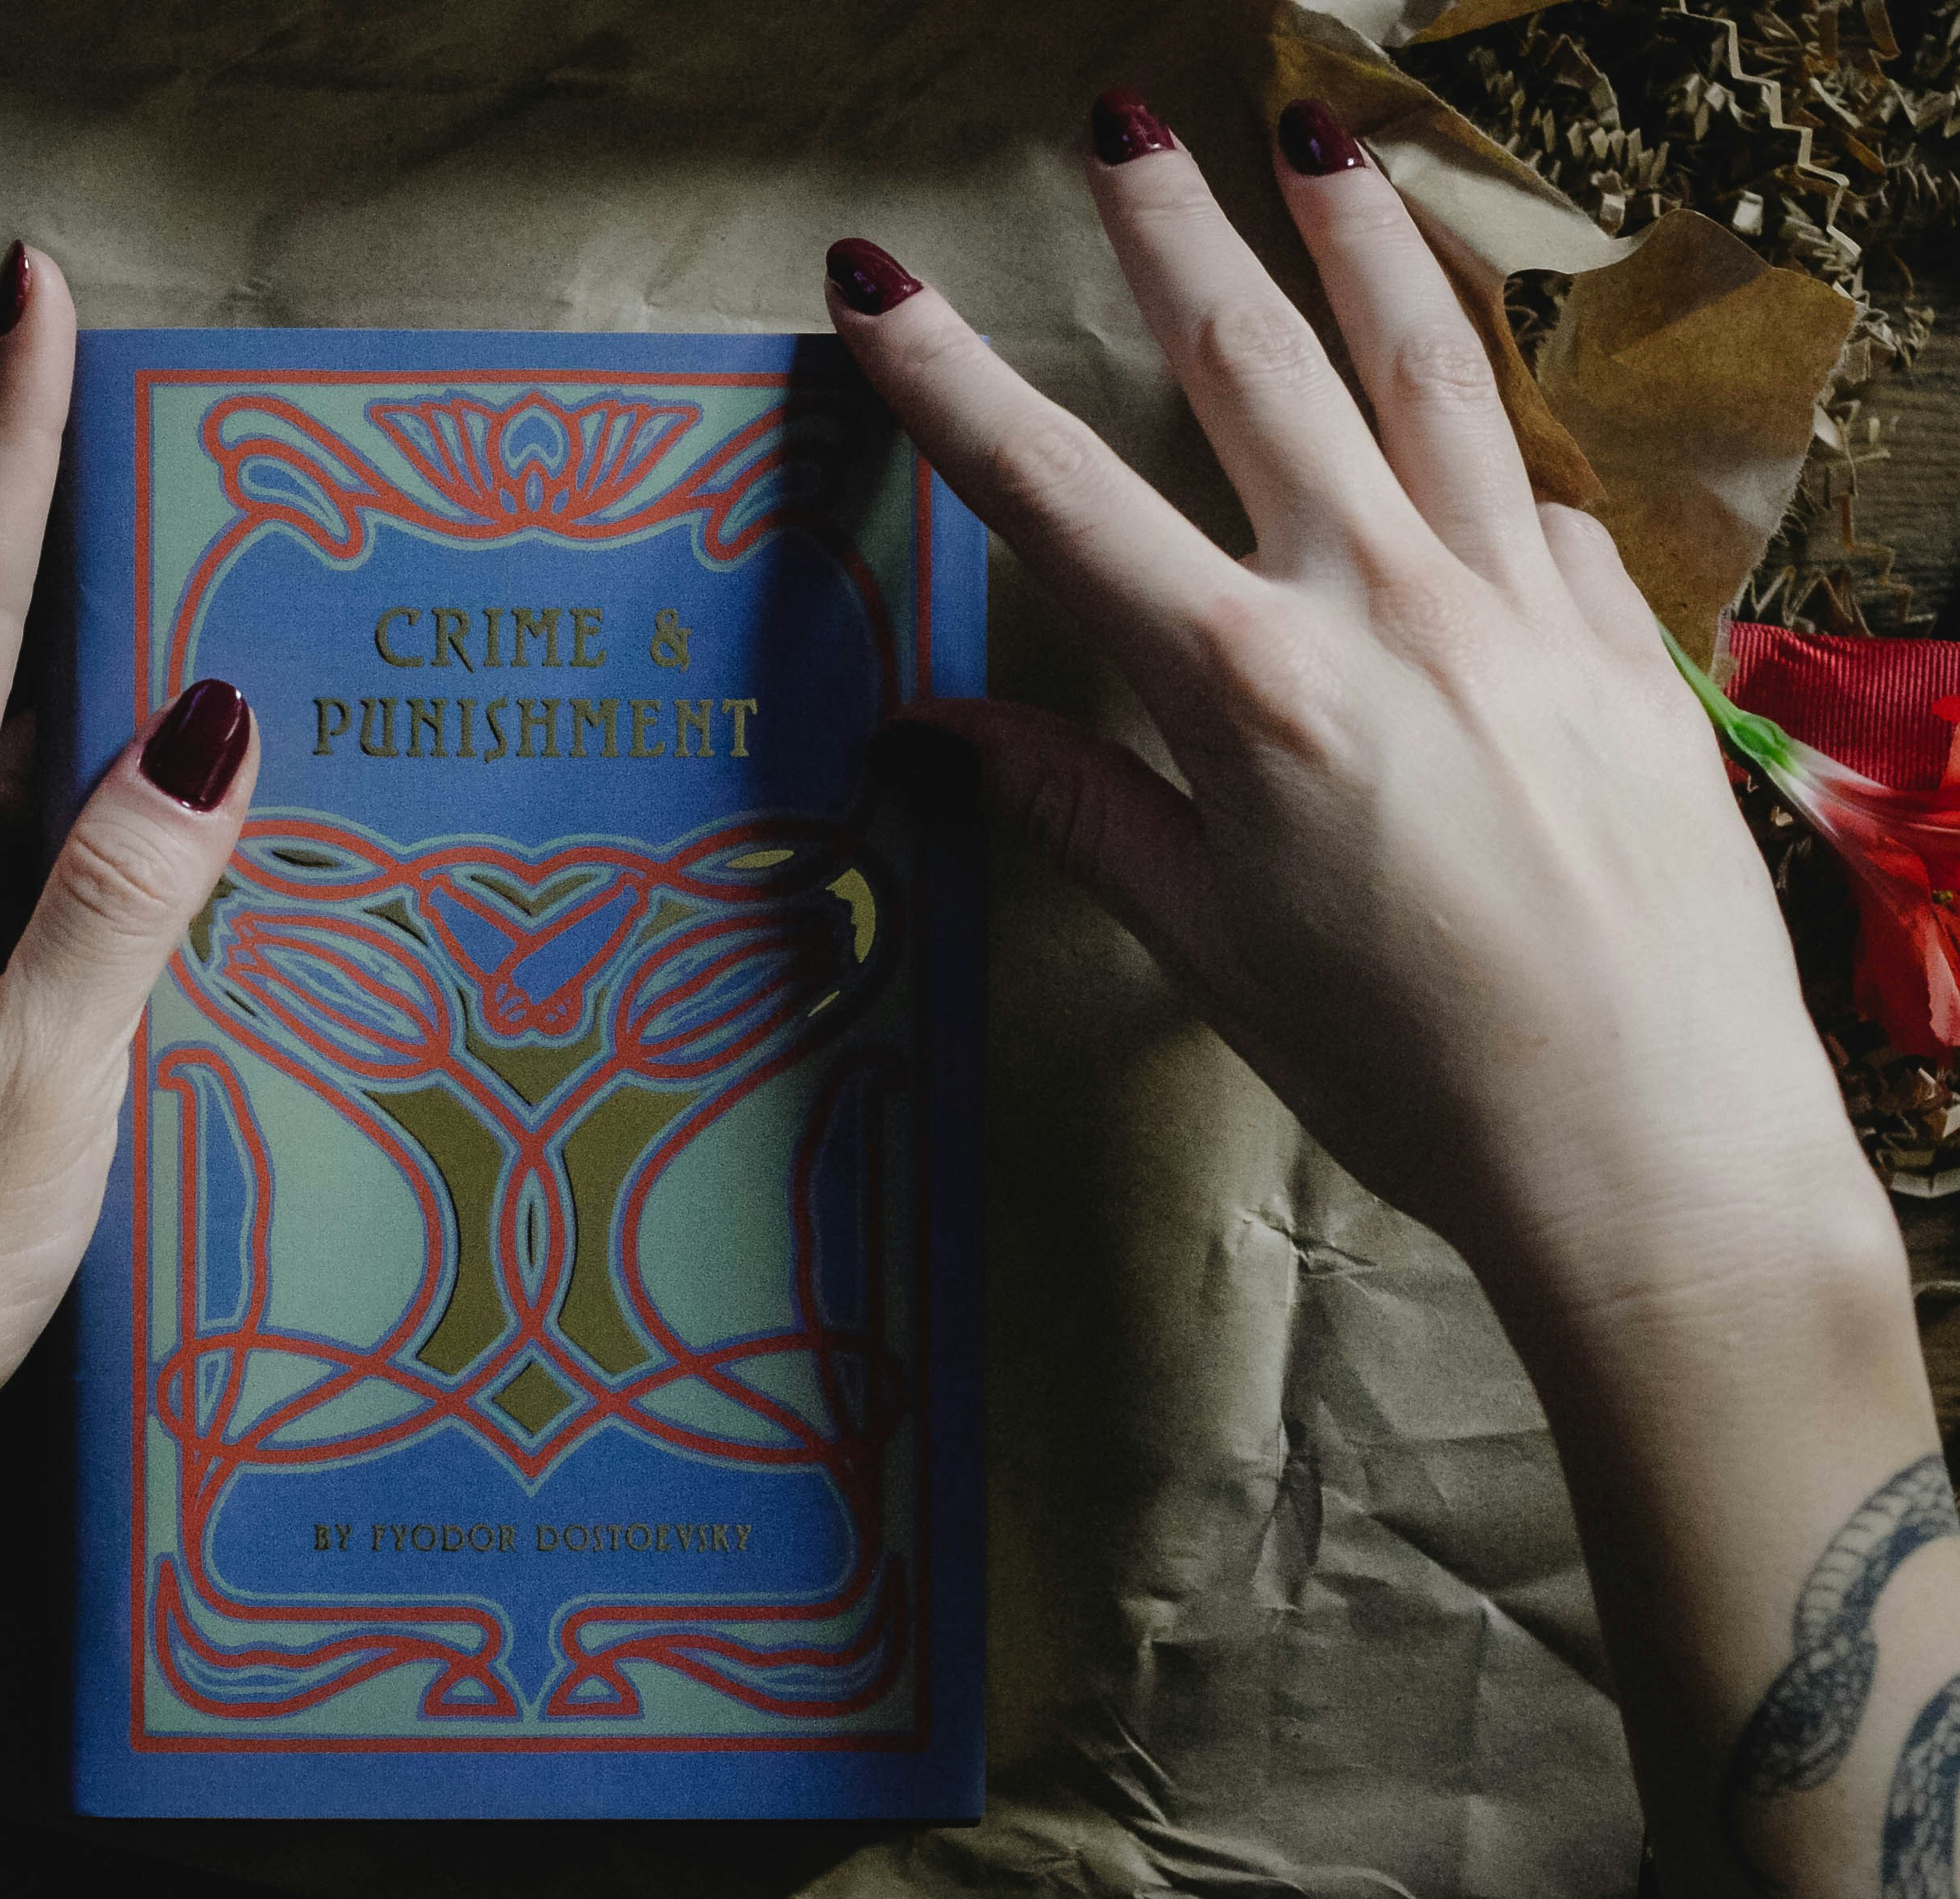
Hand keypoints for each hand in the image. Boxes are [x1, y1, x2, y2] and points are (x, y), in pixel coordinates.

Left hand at [0, 247, 258, 1546]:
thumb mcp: (45, 1092)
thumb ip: (124, 901)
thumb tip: (214, 719)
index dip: (15, 444)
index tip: (38, 289)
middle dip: (49, 522)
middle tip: (151, 423)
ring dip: (59, 667)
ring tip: (172, 606)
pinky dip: (45, 799)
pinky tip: (117, 823)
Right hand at [830, 97, 1899, 1347]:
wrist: (1656, 1148)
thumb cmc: (1408, 1073)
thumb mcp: (1208, 945)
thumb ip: (1075, 803)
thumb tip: (929, 731)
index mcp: (1248, 696)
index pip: (1056, 499)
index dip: (943, 382)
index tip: (871, 283)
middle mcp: (1382, 608)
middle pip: (1253, 367)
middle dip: (1169, 233)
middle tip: (1120, 122)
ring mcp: (1518, 603)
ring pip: (1425, 368)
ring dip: (1358, 238)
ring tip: (1317, 135)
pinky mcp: (1620, 632)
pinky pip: (1532, 489)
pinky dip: (1478, 423)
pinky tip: (1458, 402)